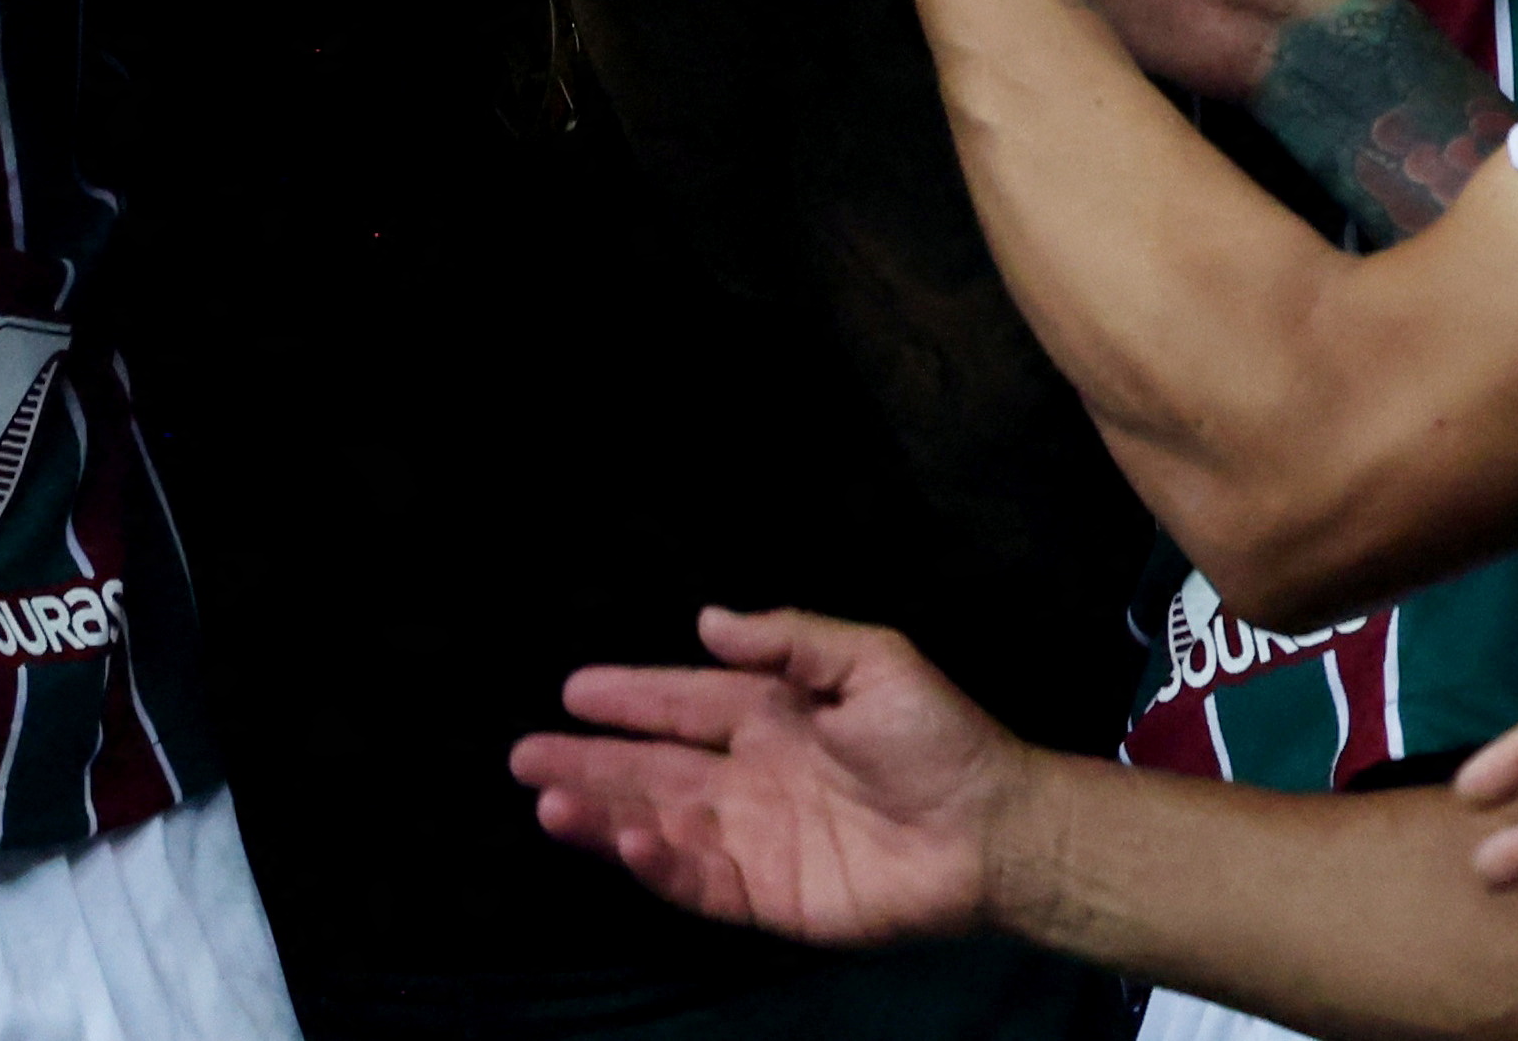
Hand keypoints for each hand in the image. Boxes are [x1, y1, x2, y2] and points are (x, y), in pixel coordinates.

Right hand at [511, 605, 1036, 947]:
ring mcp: (756, 839)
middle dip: (589, 763)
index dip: (630, 696)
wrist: (994, 830)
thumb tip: (705, 621)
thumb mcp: (873, 661)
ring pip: (660, 824)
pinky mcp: (769, 896)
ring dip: (604, 815)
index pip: (684, 702)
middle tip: (524, 758)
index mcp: (773, 715)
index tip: (572, 690)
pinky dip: (658, 865)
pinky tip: (625, 841)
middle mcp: (751, 775)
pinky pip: (700, 880)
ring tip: (549, 803)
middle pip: (653, 769)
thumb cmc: (940, 738)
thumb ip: (790, 639)